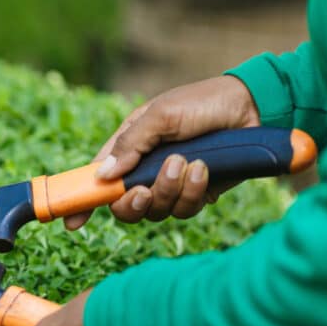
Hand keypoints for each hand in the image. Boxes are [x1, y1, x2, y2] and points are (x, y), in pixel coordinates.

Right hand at [64, 76, 261, 229]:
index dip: (83, 202)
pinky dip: (193, 192)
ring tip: (188, 163)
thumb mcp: (161, 115)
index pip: (97, 180)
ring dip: (170, 190)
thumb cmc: (202, 103)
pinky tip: (204, 168)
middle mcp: (145, 170)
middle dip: (133, 202)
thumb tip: (102, 175)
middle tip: (144, 190)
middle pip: (124, 207)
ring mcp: (171, 185)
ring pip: (156, 211)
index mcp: (128, 148)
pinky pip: (185, 209)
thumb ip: (131, 144)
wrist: (253, 108)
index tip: (73, 222)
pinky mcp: (197, 194)